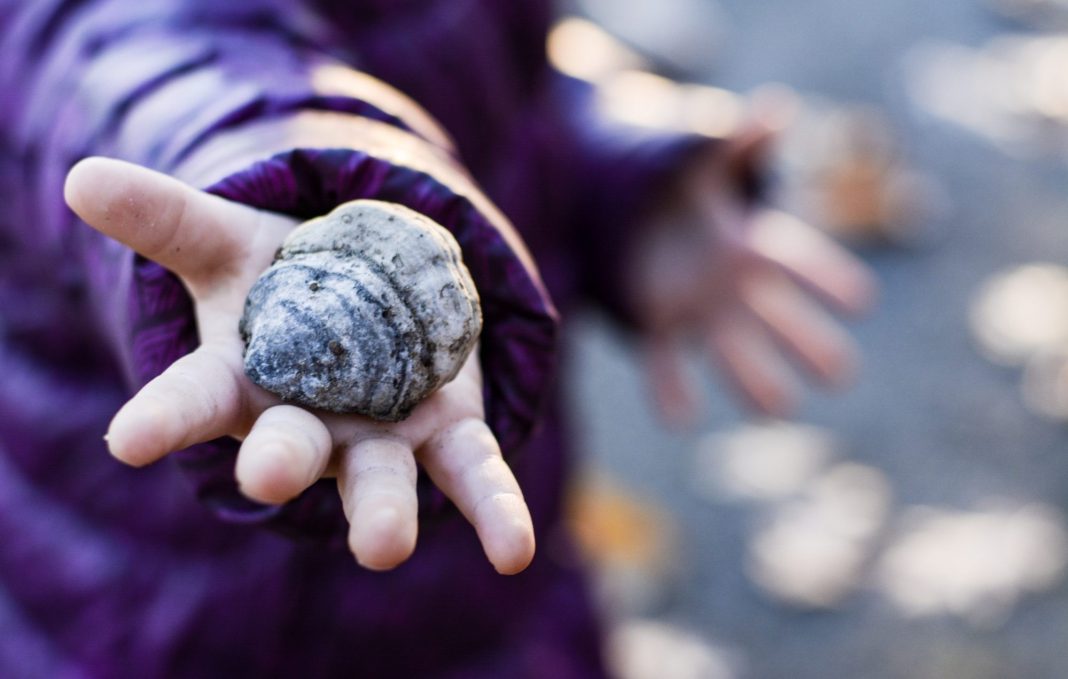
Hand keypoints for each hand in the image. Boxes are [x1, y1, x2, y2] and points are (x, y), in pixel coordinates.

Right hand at [64, 157, 534, 573]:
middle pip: (291, 448)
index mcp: (245, 384)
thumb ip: (165, 219)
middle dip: (282, 461)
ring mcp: (379, 440)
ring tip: (382, 547)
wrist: (366, 297)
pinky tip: (513, 553)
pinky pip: (473, 474)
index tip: (130, 439)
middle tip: (270, 476)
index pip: (194, 402)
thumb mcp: (225, 242)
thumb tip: (80, 177)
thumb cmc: (282, 281)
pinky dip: (494, 510)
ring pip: (382, 478)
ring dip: (381, 512)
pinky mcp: (446, 437)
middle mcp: (307, 427)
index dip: (164, 418)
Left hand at [630, 123, 876, 423]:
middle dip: (807, 344)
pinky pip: (666, 360)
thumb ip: (738, 140)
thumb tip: (774, 109)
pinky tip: (680, 419)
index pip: (797, 262)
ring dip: (753, 379)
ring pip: (733, 350)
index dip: (828, 279)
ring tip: (778, 411)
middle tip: (841, 374)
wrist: (627, 217)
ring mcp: (699, 311)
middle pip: (778, 320)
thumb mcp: (705, 160)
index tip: (861, 300)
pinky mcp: (658, 324)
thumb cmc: (680, 187)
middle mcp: (733, 287)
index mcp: (752, 246)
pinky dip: (672, 389)